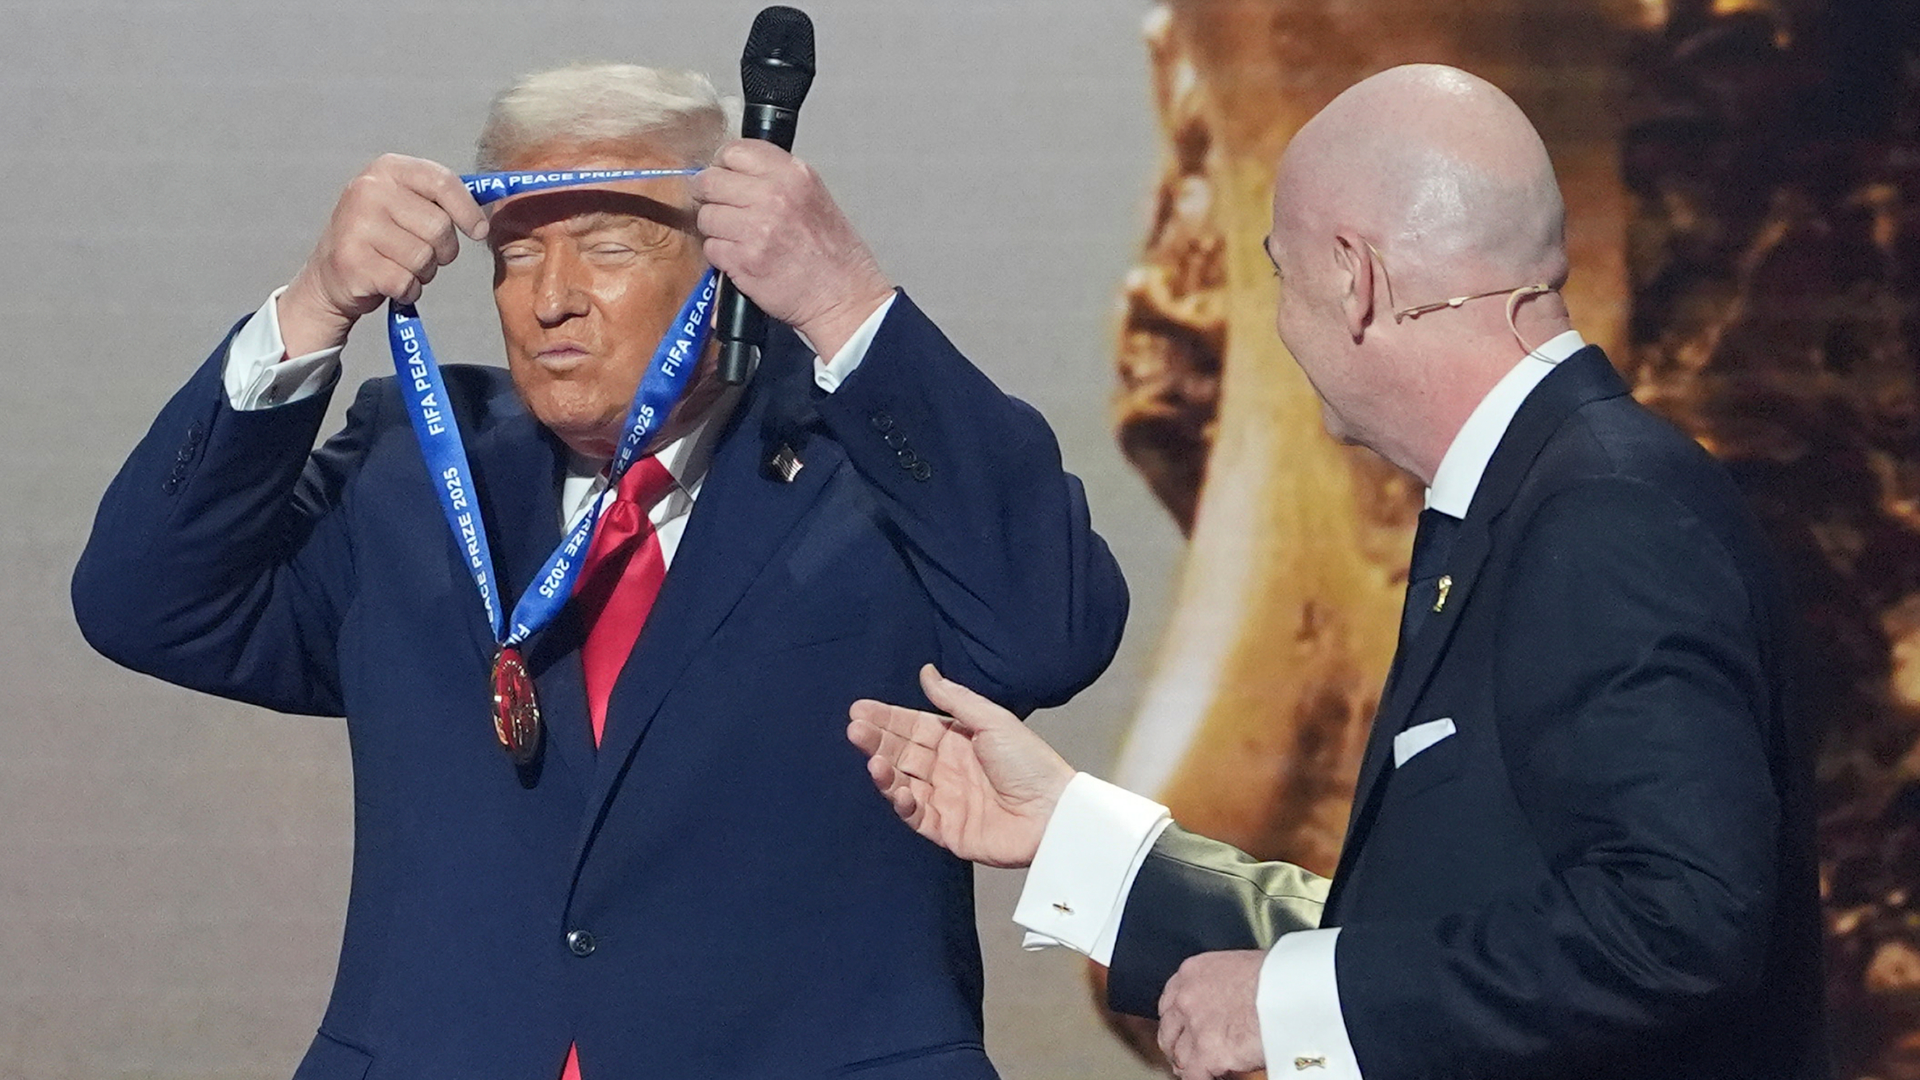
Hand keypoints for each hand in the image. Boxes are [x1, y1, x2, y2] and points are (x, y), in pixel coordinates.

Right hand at [278, 154, 488, 355]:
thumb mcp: (406, 204)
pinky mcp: (352, 262)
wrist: (330, 276)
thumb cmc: (382, 239)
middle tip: (424, 255)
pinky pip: (406, 282)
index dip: (468, 210)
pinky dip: (407, 291)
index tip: (479, 231)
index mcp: (387, 169)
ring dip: (423, 273)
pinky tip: (389, 283)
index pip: (443, 182)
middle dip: (443, 251)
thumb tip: (496, 193)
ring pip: (424, 258)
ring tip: (401, 266)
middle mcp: (368, 190)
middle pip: (439, 227)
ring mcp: (356, 225)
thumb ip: (442, 198)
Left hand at [691, 140, 894, 358]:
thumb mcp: (814, 196)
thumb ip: (776, 179)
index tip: (723, 177)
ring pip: (706, 216)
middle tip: (719, 208)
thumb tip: (732, 173)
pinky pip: (711, 248)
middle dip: (708, 195)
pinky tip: (742, 259)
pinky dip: (721, 256)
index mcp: (794, 174)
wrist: (844, 295)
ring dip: (715, 229)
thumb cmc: (834, 254)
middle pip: (710, 180)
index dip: (722, 165)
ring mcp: (757, 228)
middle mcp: (775, 195)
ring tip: (738, 239)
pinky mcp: (744, 260)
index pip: (735, 150)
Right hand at [847, 665, 1074, 867]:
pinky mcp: (947, 830)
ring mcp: (945, 800)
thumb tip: (927, 672)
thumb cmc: (1031, 764)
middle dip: (876, 740)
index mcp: (958, 741)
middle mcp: (947, 769)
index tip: (860, 710)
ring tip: (871, 760)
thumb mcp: (993, 721)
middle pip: (902, 752)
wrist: (1055, 812)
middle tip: (855, 729)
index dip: (886, 719)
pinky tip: (898, 790)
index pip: (913, 726)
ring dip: (884, 771)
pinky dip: (903, 803)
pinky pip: (916, 816)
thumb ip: (955, 700)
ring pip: (902, 783)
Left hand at [1157, 950, 1267, 1078]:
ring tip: (1208, 1069)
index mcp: (1193, 972)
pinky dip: (1202, 1078)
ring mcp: (1195, 1026)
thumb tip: (1226, 1001)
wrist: (1294, 990)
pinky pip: (1193, 1076)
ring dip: (1191, 1065)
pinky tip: (1218, 1076)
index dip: (1177, 1022)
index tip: (1183, 1032)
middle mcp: (1187, 997)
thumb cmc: (1279, 976)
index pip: (1169, 1003)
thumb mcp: (1239, 967)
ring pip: (1179, 1056)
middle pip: (1168, 1031)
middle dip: (1178, 1046)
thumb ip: (1221, 985)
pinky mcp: (1207, 1052)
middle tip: (1192, 1055)